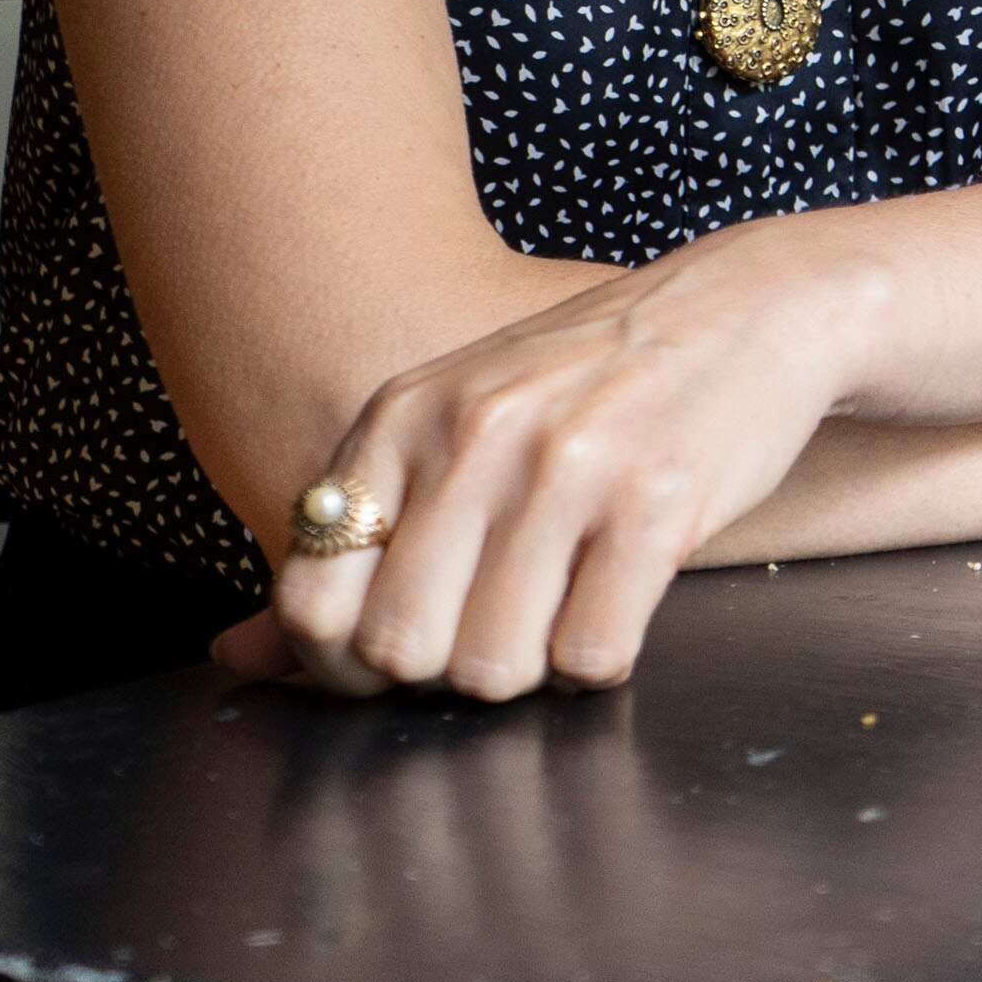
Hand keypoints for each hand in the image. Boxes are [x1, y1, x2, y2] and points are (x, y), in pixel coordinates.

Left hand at [211, 243, 876, 700]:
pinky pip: (592, 655)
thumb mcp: (456, 424)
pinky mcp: (655, 503)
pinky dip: (603, 659)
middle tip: (498, 635)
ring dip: (530, 671)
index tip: (405, 654)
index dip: (347, 665)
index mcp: (403, 416)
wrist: (751, 306)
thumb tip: (231, 657)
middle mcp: (472, 436)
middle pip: (401, 652)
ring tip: (564, 612)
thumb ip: (352, 538)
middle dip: (445, 675)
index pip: (313, 600)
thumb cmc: (591, 381)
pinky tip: (620, 602)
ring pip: (493, 668)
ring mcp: (565, 467)